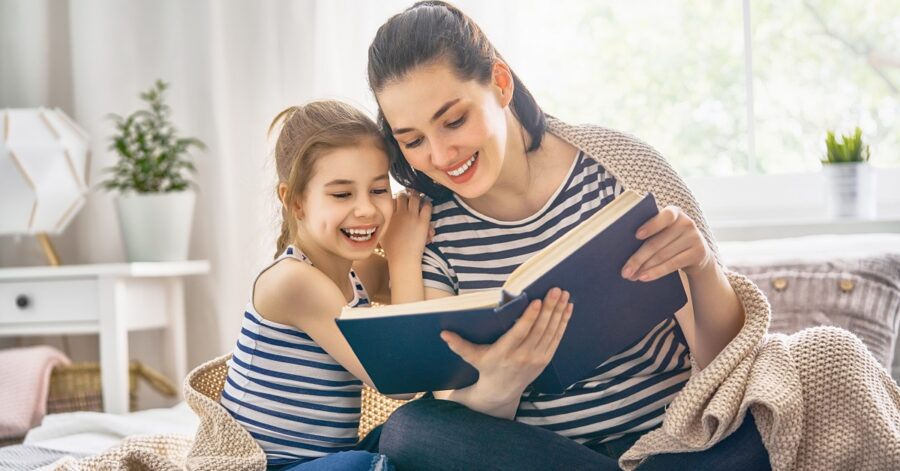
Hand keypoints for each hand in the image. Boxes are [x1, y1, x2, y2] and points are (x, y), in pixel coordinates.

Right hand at [380, 189, 432, 262]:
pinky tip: (426, 205)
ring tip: (419, 198)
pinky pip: (427, 206)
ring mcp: (412, 217)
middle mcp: (400, 213)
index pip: (392, 198)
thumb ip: (381, 224)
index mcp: (389, 215)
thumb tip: (380, 218)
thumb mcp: (381, 234)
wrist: (403, 259)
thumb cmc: (392, 249)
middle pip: (403, 195)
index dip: (396, 197)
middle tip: (409, 195)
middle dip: (407, 194)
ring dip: (417, 197)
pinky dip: (427, 203)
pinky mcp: (423, 222)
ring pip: (416, 198)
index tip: (399, 198)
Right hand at [440, 288, 572, 397]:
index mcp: (505, 353)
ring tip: (564, 294)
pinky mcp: (546, 359)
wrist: (502, 391)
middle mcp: (523, 356)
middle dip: (549, 308)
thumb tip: (443, 333)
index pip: (520, 333)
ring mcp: (537, 359)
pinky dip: (563, 322)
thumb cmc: (486, 368)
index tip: (537, 301)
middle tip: (556, 290)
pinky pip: (557, 338)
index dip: (529, 317)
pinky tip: (567, 308)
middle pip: (539, 329)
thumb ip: (459, 345)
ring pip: (551, 332)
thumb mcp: (472, 357)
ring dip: (559, 312)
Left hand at [621, 205, 712, 281]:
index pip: (664, 216)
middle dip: (638, 258)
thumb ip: (650, 232)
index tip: (636, 235)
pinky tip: (644, 277)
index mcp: (674, 212)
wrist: (698, 254)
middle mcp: (686, 222)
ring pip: (663, 255)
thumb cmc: (671, 240)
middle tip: (625, 271)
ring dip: (644, 267)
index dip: (651, 226)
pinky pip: (672, 264)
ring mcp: (694, 238)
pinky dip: (656, 272)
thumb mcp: (664, 231)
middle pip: (657, 242)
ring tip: (631, 276)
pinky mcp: (698, 253)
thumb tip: (623, 249)